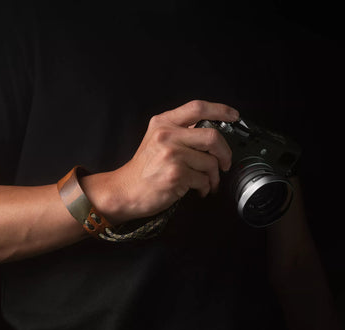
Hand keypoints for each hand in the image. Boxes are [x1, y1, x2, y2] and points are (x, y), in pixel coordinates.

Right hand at [80, 100, 238, 224]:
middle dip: (225, 153)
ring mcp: (171, 155)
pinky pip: (203, 179)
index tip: (234, 116)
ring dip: (213, 177)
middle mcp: (167, 135)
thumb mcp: (156, 140)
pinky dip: (205, 187)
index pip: (198, 108)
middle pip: (212, 136)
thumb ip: (180, 132)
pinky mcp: (176, 174)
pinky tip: (198, 190)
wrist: (125, 190)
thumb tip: (212, 133)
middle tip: (225, 163)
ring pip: (210, 162)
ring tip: (207, 183)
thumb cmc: (144, 169)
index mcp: (163, 123)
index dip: (220, 110)